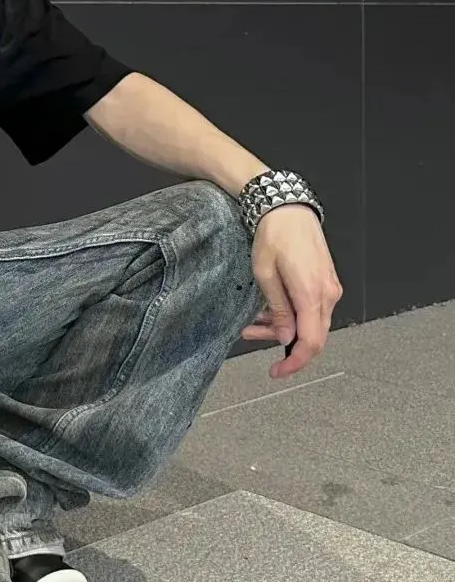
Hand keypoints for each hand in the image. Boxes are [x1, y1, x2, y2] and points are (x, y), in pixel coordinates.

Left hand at [240, 205, 342, 379]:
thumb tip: (286, 339)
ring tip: (251, 323)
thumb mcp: (265, 275)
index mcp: (313, 295)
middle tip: (252, 337)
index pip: (312, 343)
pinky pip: (311, 308)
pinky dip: (290, 314)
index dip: (295, 363)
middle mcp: (328, 294)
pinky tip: (267, 310)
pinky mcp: (325, 281)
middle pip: (311, 335)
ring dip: (282, 327)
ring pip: (309, 322)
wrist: (288, 208)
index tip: (277, 372)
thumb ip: (279, 310)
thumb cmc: (274, 236)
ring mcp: (329, 287)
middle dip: (282, 343)